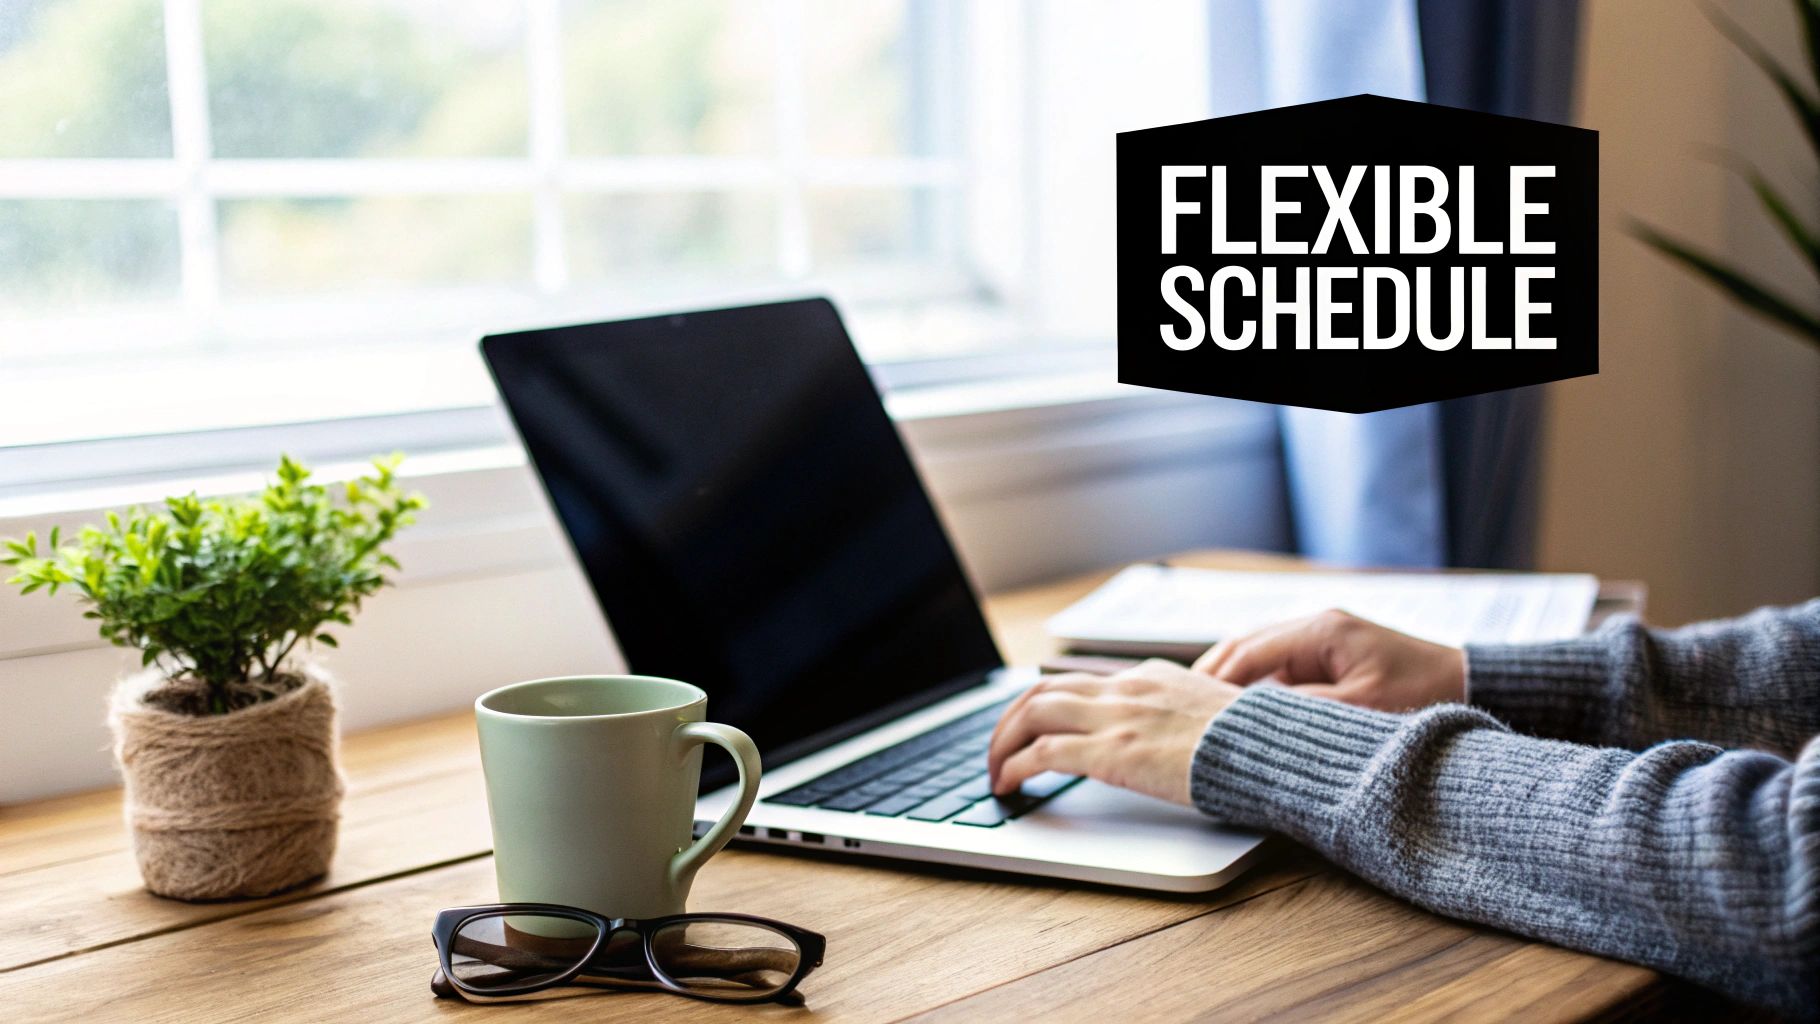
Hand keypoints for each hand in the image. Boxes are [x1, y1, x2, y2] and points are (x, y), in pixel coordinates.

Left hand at [987, 659, 1242, 805]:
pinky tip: (1008, 785)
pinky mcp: (1112, 751)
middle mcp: (1127, 688)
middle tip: (999, 749)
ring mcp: (1117, 717)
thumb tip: (1171, 739)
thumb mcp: (1213, 715)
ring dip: (1003, 742)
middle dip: (1010, 720)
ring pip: (1032, 712)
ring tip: (995, 771)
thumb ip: (1181, 718)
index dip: (1046, 704)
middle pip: (1044, 690)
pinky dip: (1016, 766)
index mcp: (1151, 676)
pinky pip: (1043, 753)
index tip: (1032, 727)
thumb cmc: (1256, 744)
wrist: (1273, 751)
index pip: (1080, 682)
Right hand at [1192, 609, 1465, 711]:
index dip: (1215, 679)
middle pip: (1244, 644)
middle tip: (1178, 702)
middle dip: (1210, 673)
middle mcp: (1315, 624)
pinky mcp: (1327, 651)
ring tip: (1197, 706)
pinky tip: (1237, 704)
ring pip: (1256, 651)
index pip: (1250, 652)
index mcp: (1321, 630)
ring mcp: (1320, 636)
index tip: (1186, 705)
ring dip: (1228, 676)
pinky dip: (1252, 681)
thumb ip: (1306, 709)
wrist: (1466, 681)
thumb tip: (1254, 716)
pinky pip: (1277, 663)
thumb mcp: (1362, 708)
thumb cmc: (1423, 693)